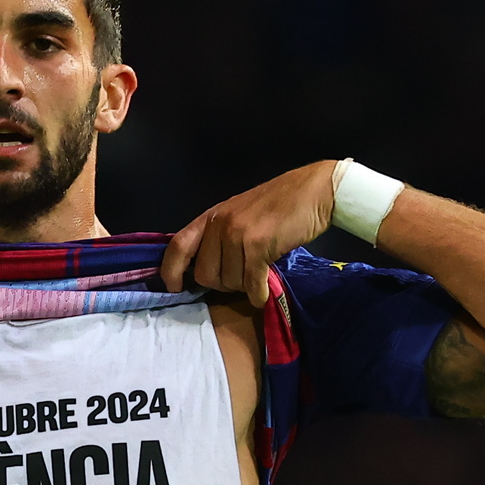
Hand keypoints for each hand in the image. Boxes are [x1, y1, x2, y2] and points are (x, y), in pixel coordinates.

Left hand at [160, 160, 338, 305]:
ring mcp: (237, 233)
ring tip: (259, 274)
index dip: (171, 271)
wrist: (314, 191)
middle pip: (204, 274)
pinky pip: (251, 283)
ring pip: (229, 281)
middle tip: (241, 278)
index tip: (175, 288)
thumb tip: (205, 271)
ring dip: (244, 287)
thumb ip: (220, 236)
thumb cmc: (279, 205)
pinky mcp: (258, 244)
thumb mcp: (240, 215)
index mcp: (211, 216)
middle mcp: (220, 223)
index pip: (178, 245)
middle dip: (222, 285)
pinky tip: (264, 293)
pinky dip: (258, 294)